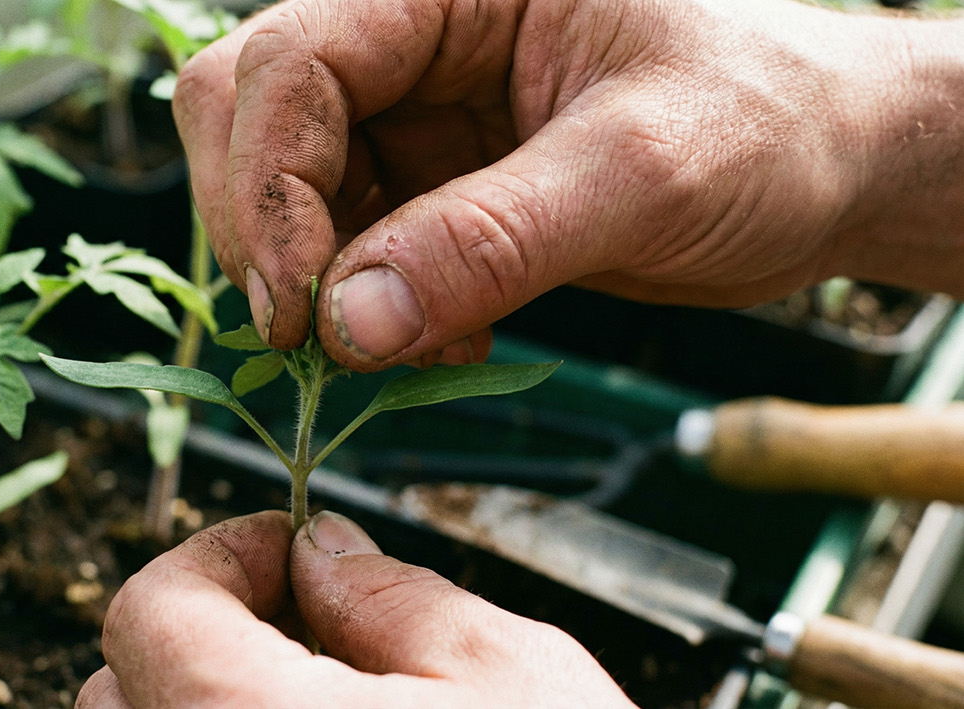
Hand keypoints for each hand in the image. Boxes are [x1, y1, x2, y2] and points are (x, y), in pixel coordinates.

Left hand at [77, 510, 635, 707]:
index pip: (152, 608)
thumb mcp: (508, 678)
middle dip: (211, 629)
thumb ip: (392, 597)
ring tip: (324, 705)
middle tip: (315, 624)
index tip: (293, 550)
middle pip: (125, 686)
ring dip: (210, 703)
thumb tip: (328, 553)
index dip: (225, 554)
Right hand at [174, 0, 963, 370]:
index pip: (294, 63)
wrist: (828, 170)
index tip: (299, 309)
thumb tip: (345, 324)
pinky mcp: (433, 185)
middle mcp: (414, 39)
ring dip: (320, 284)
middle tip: (314, 336)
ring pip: (287, 190)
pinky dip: (369, 308)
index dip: (270, 185)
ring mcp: (417, 113)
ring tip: (404, 344)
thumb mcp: (639, 171)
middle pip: (252, 114)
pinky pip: (347, 246)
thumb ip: (488, 241)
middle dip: (267, 230)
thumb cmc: (768, 123)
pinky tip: (443, 336)